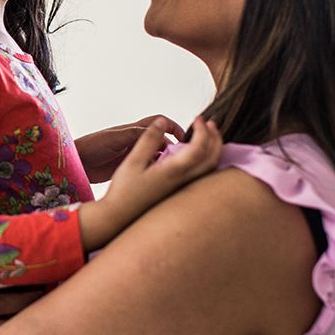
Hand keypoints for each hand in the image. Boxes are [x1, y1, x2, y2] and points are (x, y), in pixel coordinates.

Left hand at [76, 114, 181, 182]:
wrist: (76, 163)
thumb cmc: (92, 146)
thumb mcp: (115, 138)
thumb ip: (135, 134)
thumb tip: (158, 130)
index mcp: (134, 130)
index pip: (160, 123)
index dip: (174, 127)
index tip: (185, 139)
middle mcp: (136, 140)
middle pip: (162, 140)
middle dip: (174, 147)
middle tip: (183, 160)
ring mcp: (133, 154)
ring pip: (157, 155)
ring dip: (166, 160)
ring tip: (174, 171)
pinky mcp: (129, 167)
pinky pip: (148, 166)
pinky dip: (156, 170)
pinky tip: (160, 178)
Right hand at [78, 117, 222, 251]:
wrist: (120, 216)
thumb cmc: (124, 190)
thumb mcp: (133, 161)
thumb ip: (149, 140)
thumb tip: (162, 121)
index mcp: (174, 171)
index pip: (199, 147)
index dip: (202, 130)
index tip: (198, 118)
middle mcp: (183, 181)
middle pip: (212, 158)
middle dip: (214, 138)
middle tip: (209, 123)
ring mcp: (183, 189)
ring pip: (210, 168)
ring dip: (213, 149)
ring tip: (208, 136)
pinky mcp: (179, 193)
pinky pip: (203, 175)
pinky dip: (207, 160)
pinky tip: (198, 155)